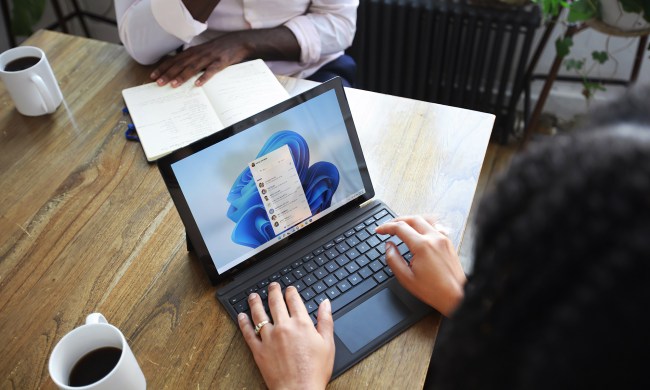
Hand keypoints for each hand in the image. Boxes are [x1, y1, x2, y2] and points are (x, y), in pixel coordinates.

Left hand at [150, 27, 299, 87]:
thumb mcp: (203, 52)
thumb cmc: (219, 50)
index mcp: (193, 52)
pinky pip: (211, 71)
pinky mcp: (220, 63)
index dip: (163, 68)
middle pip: (180, 65)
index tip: (153, 76)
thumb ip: (192, 60)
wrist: (237, 43)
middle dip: (168, 74)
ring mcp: (209, 58)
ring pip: (192, 68)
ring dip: (182, 76)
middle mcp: (199, 54)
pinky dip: (204, 78)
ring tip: (173, 85)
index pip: (174, 60)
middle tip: (158, 83)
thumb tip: (179, 70)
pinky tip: (198, 85)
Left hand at [238, 282, 334, 389]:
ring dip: (255, 302)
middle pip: (275, 302)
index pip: (294, 300)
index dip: (291, 291)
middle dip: (273, 291)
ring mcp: (269, 338)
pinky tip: (242, 316)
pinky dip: (243, 323)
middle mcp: (283, 327)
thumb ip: (326, 320)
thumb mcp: (328, 344)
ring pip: (259, 314)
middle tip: (272, 286)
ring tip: (253, 296)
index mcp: (301, 324)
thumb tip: (325, 303)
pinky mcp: (259, 350)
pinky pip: (248, 333)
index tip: (289, 289)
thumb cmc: (315, 370)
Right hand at [375, 215, 465, 316]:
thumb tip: (389, 246)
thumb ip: (394, 259)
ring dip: (411, 220)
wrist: (456, 296)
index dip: (386, 227)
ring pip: (424, 219)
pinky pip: (434, 226)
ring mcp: (443, 239)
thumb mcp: (406, 278)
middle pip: (412, 219)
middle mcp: (434, 238)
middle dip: (397, 220)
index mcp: (422, 246)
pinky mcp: (448, 242)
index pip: (400, 228)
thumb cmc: (434, 290)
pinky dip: (423, 224)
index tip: (379, 231)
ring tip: (402, 226)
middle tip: (388, 227)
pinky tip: (419, 230)